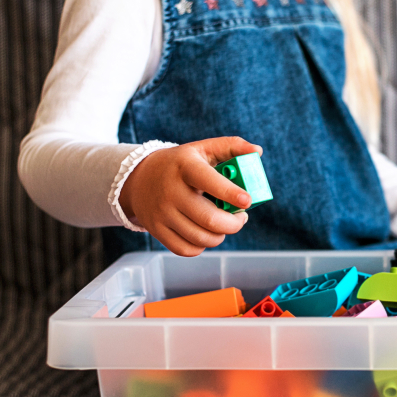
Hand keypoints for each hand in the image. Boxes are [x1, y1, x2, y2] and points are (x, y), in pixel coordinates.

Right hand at [120, 137, 261, 256]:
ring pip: (201, 238)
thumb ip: (231, 146)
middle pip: (209, 219)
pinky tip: (205, 233)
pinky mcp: (157, 230)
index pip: (208, 181)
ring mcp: (162, 213)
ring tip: (224, 224)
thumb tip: (257, 151)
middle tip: (241, 217)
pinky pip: (187, 249)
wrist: (139, 178)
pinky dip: (202, 246)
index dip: (231, 193)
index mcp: (185, 167)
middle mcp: (171, 191)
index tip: (247, 201)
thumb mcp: (202, 149)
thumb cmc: (181, 164)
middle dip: (234, 223)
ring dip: (221, 235)